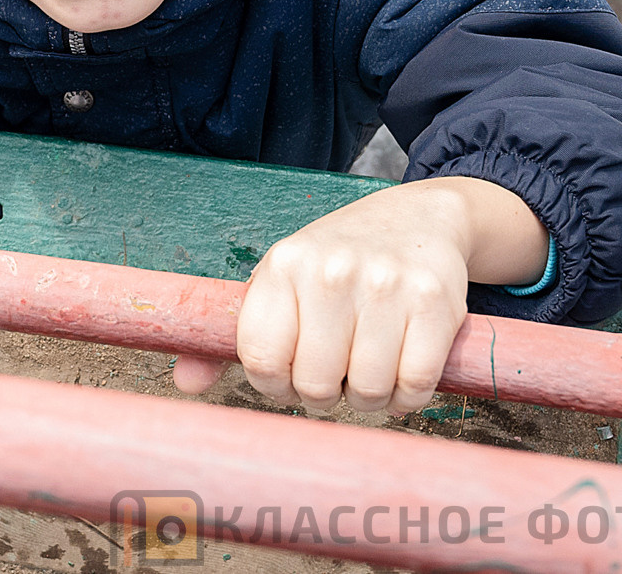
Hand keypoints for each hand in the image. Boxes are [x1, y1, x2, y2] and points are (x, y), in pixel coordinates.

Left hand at [172, 177, 545, 415]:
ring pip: (368, 390)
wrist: (415, 218)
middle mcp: (330, 272)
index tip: (286, 380)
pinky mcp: (436, 303)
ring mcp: (386, 286)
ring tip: (364, 378)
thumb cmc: (333, 264)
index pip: (261, 358)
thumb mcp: (278, 283)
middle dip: (321, 397)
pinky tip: (398, 379)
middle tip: (332, 381)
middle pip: (316, 383)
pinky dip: (406, 398)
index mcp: (283, 266)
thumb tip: (185, 385)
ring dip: (367, 402)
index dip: (272, 386)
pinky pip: (415, 384)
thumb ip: (230, 338)